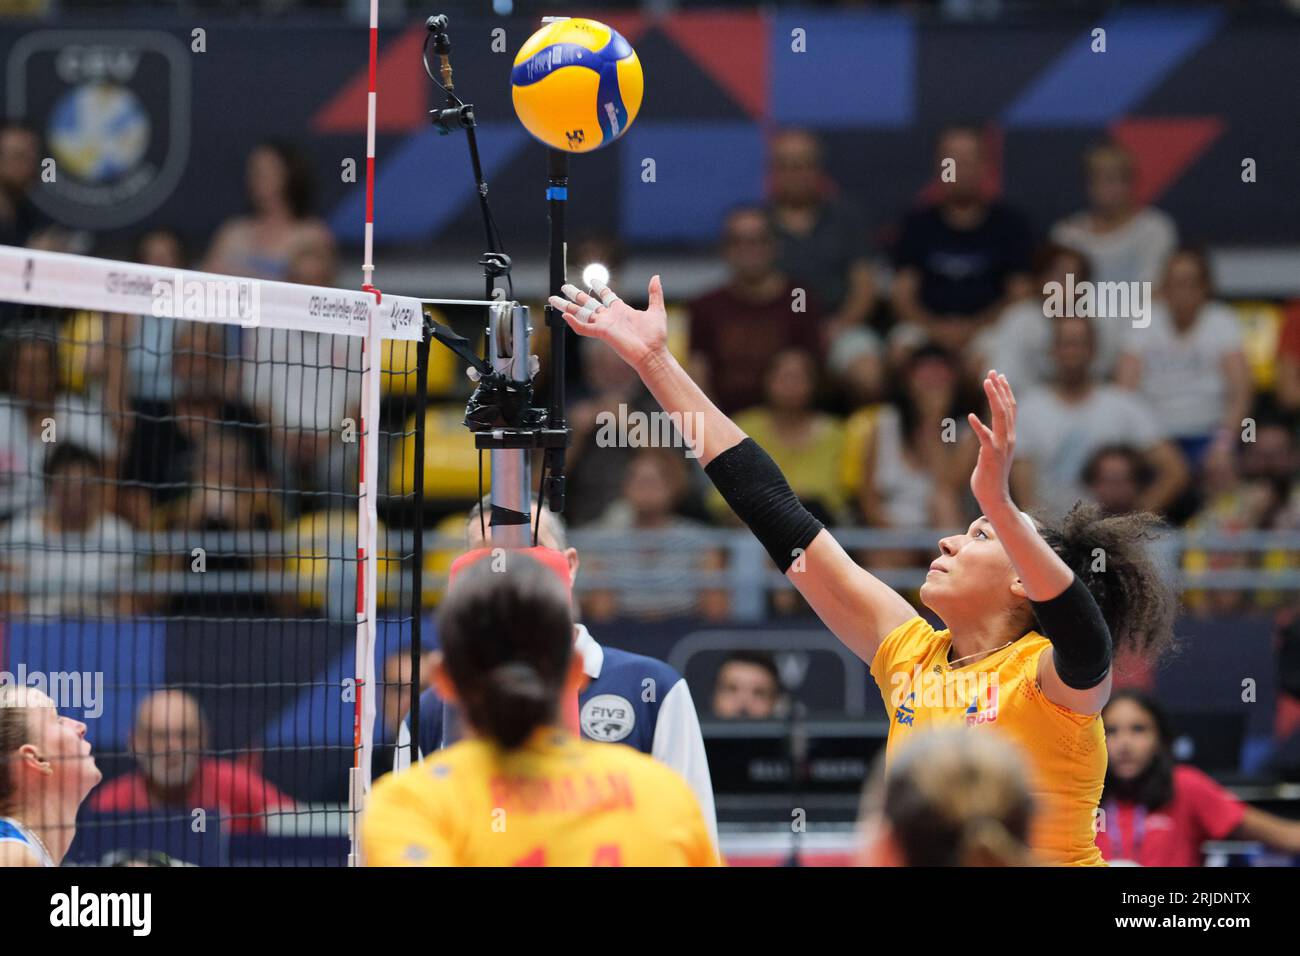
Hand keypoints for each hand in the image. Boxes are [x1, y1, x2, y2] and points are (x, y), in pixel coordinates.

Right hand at [549, 276, 668, 372]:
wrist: (652, 353)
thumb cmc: (655, 337)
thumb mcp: (657, 310)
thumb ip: (654, 293)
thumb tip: (655, 277)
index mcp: (621, 311)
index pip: (606, 296)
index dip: (599, 287)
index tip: (592, 280)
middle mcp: (610, 317)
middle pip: (588, 303)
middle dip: (576, 295)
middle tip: (564, 286)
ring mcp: (604, 325)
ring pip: (581, 313)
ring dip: (567, 306)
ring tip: (554, 298)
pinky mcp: (602, 333)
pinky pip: (584, 328)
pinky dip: (574, 322)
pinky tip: (564, 316)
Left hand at [967, 370, 1017, 512]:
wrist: (994, 495)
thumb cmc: (990, 474)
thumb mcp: (993, 451)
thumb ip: (993, 437)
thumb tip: (987, 426)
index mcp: (1009, 436)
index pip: (1010, 408)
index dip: (1005, 391)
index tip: (999, 376)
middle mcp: (1009, 438)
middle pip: (1006, 408)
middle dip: (999, 388)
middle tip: (992, 372)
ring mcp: (1001, 446)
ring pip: (1000, 417)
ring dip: (994, 398)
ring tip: (986, 382)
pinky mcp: (990, 455)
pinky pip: (985, 438)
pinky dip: (979, 426)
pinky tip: (971, 416)